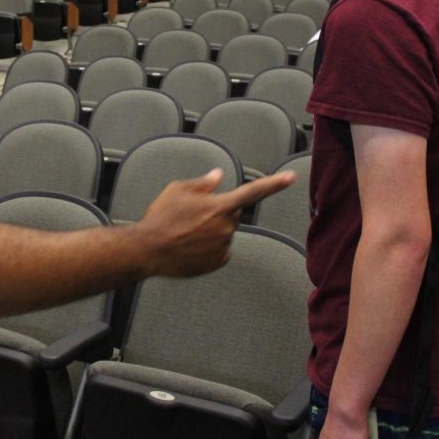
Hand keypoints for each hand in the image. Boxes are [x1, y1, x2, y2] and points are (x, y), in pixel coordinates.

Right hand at [138, 169, 294, 276]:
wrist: (148, 249)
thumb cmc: (161, 217)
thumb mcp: (178, 190)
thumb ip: (203, 183)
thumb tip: (218, 176)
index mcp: (219, 206)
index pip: (253, 191)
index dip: (274, 183)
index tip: (291, 177)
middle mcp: (226, 227)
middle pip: (232, 214)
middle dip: (219, 211)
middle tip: (193, 215)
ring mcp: (223, 246)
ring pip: (225, 232)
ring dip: (212, 230)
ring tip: (186, 232)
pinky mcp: (218, 262)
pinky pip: (220, 250)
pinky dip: (210, 247)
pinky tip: (191, 246)